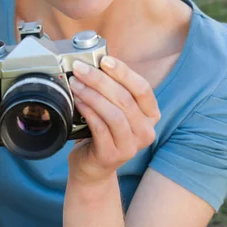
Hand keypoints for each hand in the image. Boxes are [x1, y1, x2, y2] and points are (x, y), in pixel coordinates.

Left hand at [67, 56, 160, 184]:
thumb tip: (94, 63)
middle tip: (80, 69)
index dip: (123, 72)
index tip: (104, 60)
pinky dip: (88, 111)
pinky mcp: (113, 155)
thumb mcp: (114, 108)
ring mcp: (131, 146)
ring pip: (114, 114)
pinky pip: (100, 128)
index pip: (142, 88)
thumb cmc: (104, 131)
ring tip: (75, 84)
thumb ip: (112, 89)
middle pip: (125, 99)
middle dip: (100, 80)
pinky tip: (77, 101)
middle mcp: (146, 131)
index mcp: (151, 114)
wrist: (93, 166)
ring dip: (92, 95)